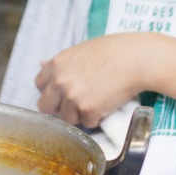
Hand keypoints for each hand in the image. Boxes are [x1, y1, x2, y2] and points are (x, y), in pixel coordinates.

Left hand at [34, 33, 154, 127]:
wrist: (136, 59)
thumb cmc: (113, 51)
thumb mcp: (81, 51)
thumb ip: (62, 64)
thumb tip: (41, 64)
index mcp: (56, 64)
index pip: (39, 85)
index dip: (52, 90)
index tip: (62, 92)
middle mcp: (59, 81)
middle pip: (45, 106)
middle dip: (58, 108)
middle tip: (76, 104)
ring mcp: (72, 97)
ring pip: (67, 118)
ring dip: (80, 114)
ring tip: (97, 100)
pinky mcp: (87, 111)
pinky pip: (87, 123)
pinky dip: (96, 118)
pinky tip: (107, 104)